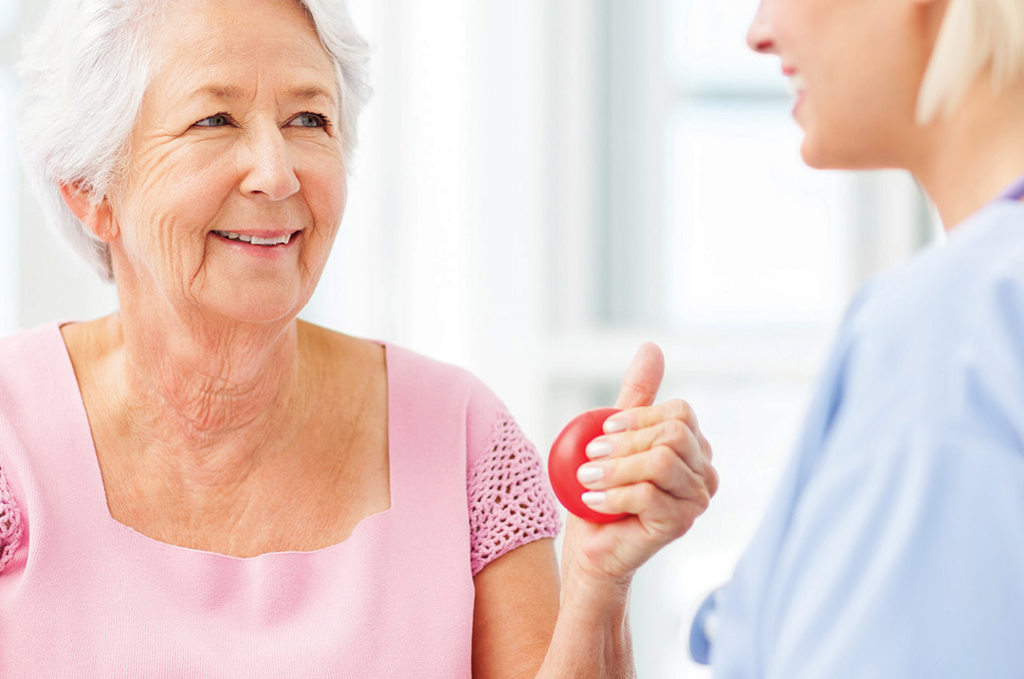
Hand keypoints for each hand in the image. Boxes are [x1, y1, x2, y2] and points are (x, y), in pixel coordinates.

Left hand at [560, 343, 717, 589]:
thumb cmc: (603, 491)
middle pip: (673, 434)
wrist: (592, 547)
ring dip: (615, 468)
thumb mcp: (615, 436)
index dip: (639, 417)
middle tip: (591, 455)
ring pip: (661, 462)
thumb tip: (652, 347)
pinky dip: (613, 494)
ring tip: (587, 479)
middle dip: (626, 441)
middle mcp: (704, 473)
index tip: (604, 428)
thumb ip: (636, 395)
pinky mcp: (680, 524)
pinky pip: (649, 495)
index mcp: (694, 448)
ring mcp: (696, 500)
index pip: (680, 413)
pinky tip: (592, 500)